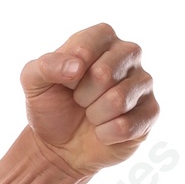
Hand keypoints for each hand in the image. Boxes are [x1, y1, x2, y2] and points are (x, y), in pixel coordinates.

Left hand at [21, 22, 158, 180]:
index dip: (69, 73)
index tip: (66, 83)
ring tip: (92, 114)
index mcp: (101, 37)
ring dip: (94, 116)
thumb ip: (46, 65)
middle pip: (104, 74)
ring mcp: (143, 82)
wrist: (60, 146)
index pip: (87, 47)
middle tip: (80, 101)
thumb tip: (77, 67)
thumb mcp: (33, 81)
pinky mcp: (151, 112)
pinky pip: (127, 126)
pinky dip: (105, 135)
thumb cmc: (51, 106)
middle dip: (82, 96)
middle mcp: (128, 53)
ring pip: (118, 100)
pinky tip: (103, 131)